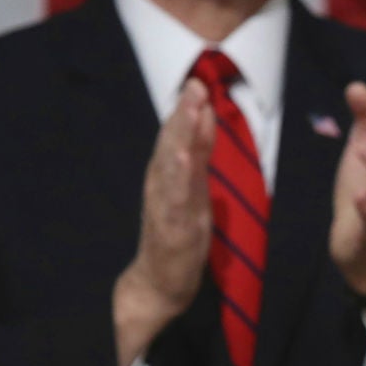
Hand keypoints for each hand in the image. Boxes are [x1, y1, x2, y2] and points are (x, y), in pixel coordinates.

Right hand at [114, 80, 214, 365]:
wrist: (160, 281)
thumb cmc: (178, 231)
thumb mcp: (194, 186)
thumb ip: (200, 151)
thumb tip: (205, 114)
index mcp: (168, 174)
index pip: (177, 137)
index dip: (187, 110)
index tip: (197, 83)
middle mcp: (162, 185)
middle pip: (171, 145)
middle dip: (183, 115)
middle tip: (194, 86)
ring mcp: (165, 206)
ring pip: (170, 167)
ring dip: (179, 138)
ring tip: (189, 114)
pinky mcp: (171, 229)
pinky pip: (173, 200)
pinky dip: (177, 179)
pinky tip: (182, 160)